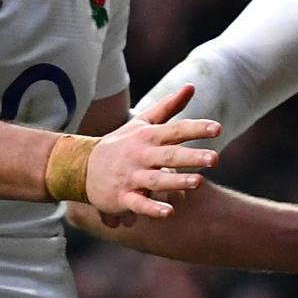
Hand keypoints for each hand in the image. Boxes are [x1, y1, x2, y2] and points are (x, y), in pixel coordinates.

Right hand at [90, 82, 218, 218]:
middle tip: (215, 158)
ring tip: (199, 182)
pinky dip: (152, 208)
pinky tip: (168, 212)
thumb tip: (191, 86)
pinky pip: (138, 204)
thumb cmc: (121, 143)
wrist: (80, 167)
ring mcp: (131, 176)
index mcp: (148, 136)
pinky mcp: (123, 197)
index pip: (174, 130)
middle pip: (168, 155)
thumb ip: (169, 107)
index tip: (217, 128)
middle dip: (191, 157)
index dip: (195, 129)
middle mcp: (140, 155)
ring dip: (176, 181)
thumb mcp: (142, 122)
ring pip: (156, 180)